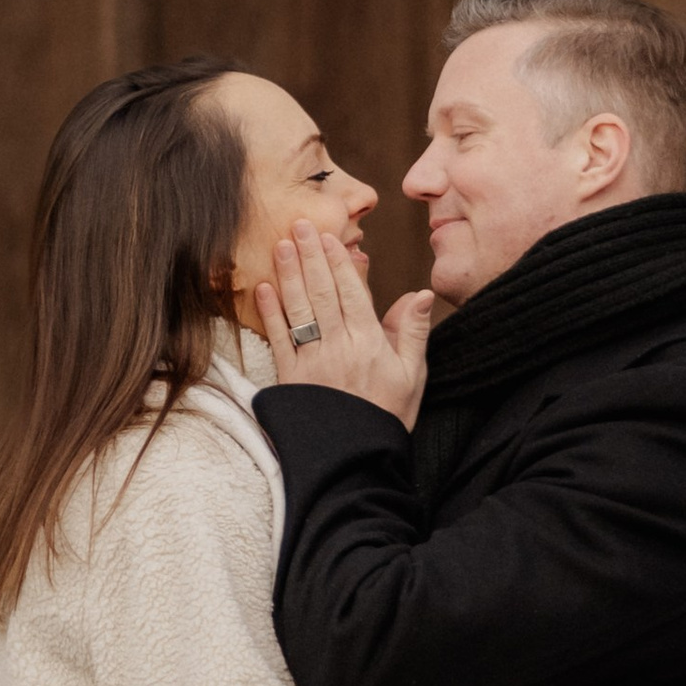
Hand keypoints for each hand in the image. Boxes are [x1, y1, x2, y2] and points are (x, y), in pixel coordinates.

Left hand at [254, 220, 436, 428]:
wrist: (356, 461)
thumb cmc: (387, 418)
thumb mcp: (413, 376)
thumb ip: (415, 332)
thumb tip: (421, 294)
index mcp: (370, 343)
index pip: (352, 292)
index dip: (338, 262)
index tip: (328, 236)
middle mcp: (339, 347)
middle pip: (322, 293)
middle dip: (310, 256)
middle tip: (299, 224)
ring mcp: (312, 362)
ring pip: (298, 310)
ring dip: (288, 274)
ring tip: (281, 245)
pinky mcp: (290, 380)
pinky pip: (278, 339)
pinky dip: (270, 312)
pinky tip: (263, 288)